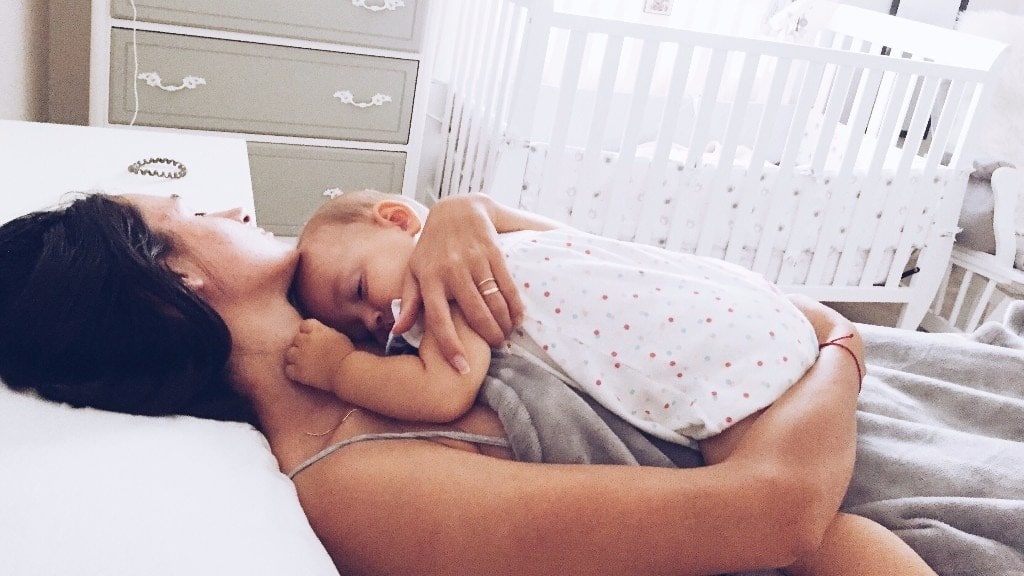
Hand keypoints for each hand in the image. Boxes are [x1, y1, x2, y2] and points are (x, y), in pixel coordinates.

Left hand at [285, 318, 355, 391]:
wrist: (347, 371)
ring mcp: (301, 356)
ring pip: (289, 353)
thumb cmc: (347, 354)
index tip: (313, 338)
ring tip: (305, 363)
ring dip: (295, 357)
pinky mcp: (299, 371)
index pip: (304, 325)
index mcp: (317, 330)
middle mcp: (306, 341)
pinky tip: (302, 373)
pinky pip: (288, 369)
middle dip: (302, 345)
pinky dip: (293, 371)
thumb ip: (325, 332)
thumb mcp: (338, 335)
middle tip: (310, 353)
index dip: (308, 332)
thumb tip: (319, 333)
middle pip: (296, 339)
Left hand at [392, 195, 523, 370]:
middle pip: (473, 313)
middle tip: (495, 348)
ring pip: (493, 301)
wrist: (456, 209)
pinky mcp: (492, 252)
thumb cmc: (431, 248)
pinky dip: (515, 306)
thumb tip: (397, 331)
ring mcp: (473, 260)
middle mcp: (451, 270)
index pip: (438, 319)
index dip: (450, 346)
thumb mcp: (414, 271)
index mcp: (428, 278)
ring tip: (505, 335)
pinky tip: (517, 319)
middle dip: (487, 336)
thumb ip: (408, 302)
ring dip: (503, 324)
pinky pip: (507, 285)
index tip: (461, 368)